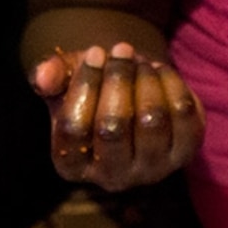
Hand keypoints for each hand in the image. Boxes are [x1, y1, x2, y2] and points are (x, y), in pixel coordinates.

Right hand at [28, 40, 203, 188]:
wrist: (133, 98)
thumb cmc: (93, 89)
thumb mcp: (66, 80)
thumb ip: (49, 76)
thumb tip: (43, 76)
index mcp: (72, 165)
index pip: (73, 128)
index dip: (85, 84)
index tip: (95, 52)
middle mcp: (110, 177)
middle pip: (112, 127)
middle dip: (117, 79)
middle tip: (122, 49)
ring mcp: (150, 170)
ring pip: (150, 120)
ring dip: (145, 79)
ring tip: (139, 61)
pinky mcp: (184, 154)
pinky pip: (182, 114)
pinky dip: (171, 83)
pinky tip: (159, 71)